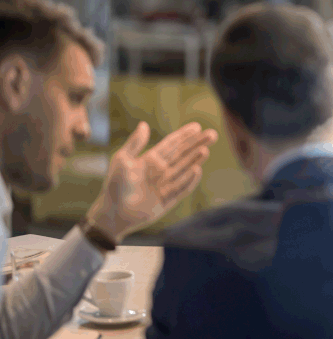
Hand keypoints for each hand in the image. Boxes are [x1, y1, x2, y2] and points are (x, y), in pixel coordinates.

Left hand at [87, 121, 217, 242]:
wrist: (113, 213)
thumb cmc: (115, 186)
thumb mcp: (122, 160)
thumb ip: (135, 143)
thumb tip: (144, 124)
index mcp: (150, 160)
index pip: (172, 144)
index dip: (184, 135)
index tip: (197, 126)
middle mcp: (161, 171)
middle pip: (183, 154)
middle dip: (197, 144)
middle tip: (212, 134)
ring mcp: (166, 185)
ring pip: (185, 169)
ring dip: (195, 159)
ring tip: (205, 150)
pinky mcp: (168, 199)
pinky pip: (182, 188)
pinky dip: (189, 179)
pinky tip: (197, 169)